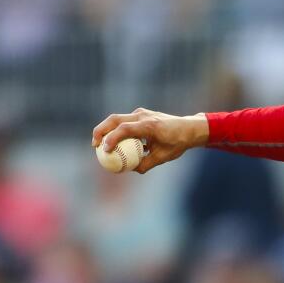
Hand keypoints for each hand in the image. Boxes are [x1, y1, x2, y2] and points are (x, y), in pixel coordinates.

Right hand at [91, 108, 208, 173]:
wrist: (189, 128)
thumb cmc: (178, 143)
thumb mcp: (163, 157)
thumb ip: (146, 164)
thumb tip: (131, 170)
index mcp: (149, 125)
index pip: (125, 129)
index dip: (112, 139)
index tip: (105, 150)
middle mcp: (143, 116)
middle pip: (114, 119)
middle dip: (101, 131)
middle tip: (94, 145)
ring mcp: (141, 113)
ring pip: (117, 118)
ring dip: (106, 129)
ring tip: (99, 144)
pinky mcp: (141, 114)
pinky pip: (125, 121)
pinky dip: (117, 130)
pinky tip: (114, 143)